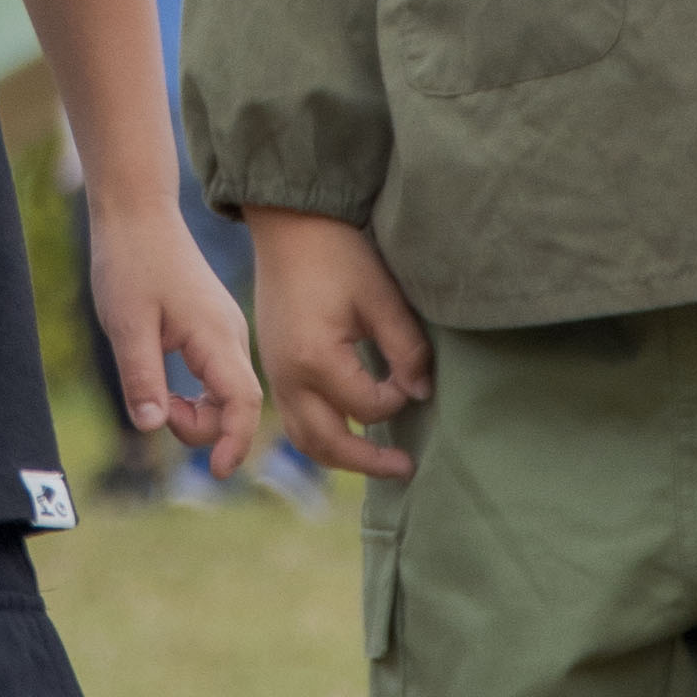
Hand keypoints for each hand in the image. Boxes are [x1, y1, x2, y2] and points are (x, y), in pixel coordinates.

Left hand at [86, 204, 265, 480]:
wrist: (138, 213)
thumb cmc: (130, 262)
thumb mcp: (126, 325)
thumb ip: (141, 377)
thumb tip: (152, 427)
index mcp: (216, 336)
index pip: (243, 403)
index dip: (234, 442)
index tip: (216, 473)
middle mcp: (231, 335)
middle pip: (239, 405)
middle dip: (203, 427)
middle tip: (155, 409)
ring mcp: (225, 331)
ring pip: (228, 392)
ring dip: (198, 411)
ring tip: (155, 396)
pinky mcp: (213, 328)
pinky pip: (218, 376)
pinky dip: (198, 395)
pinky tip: (167, 389)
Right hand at [246, 211, 430, 481]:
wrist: (290, 226)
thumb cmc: (338, 255)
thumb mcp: (382, 298)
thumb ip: (406, 349)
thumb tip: (422, 391)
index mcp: (314, 360)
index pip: (367, 406)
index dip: (398, 397)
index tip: (415, 376)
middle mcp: (288, 378)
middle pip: (328, 444)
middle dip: (368, 461)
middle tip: (406, 469)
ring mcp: (275, 376)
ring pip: (306, 440)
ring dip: (342, 457)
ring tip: (379, 461)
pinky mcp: (273, 368)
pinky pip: (295, 420)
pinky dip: (323, 436)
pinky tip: (350, 430)